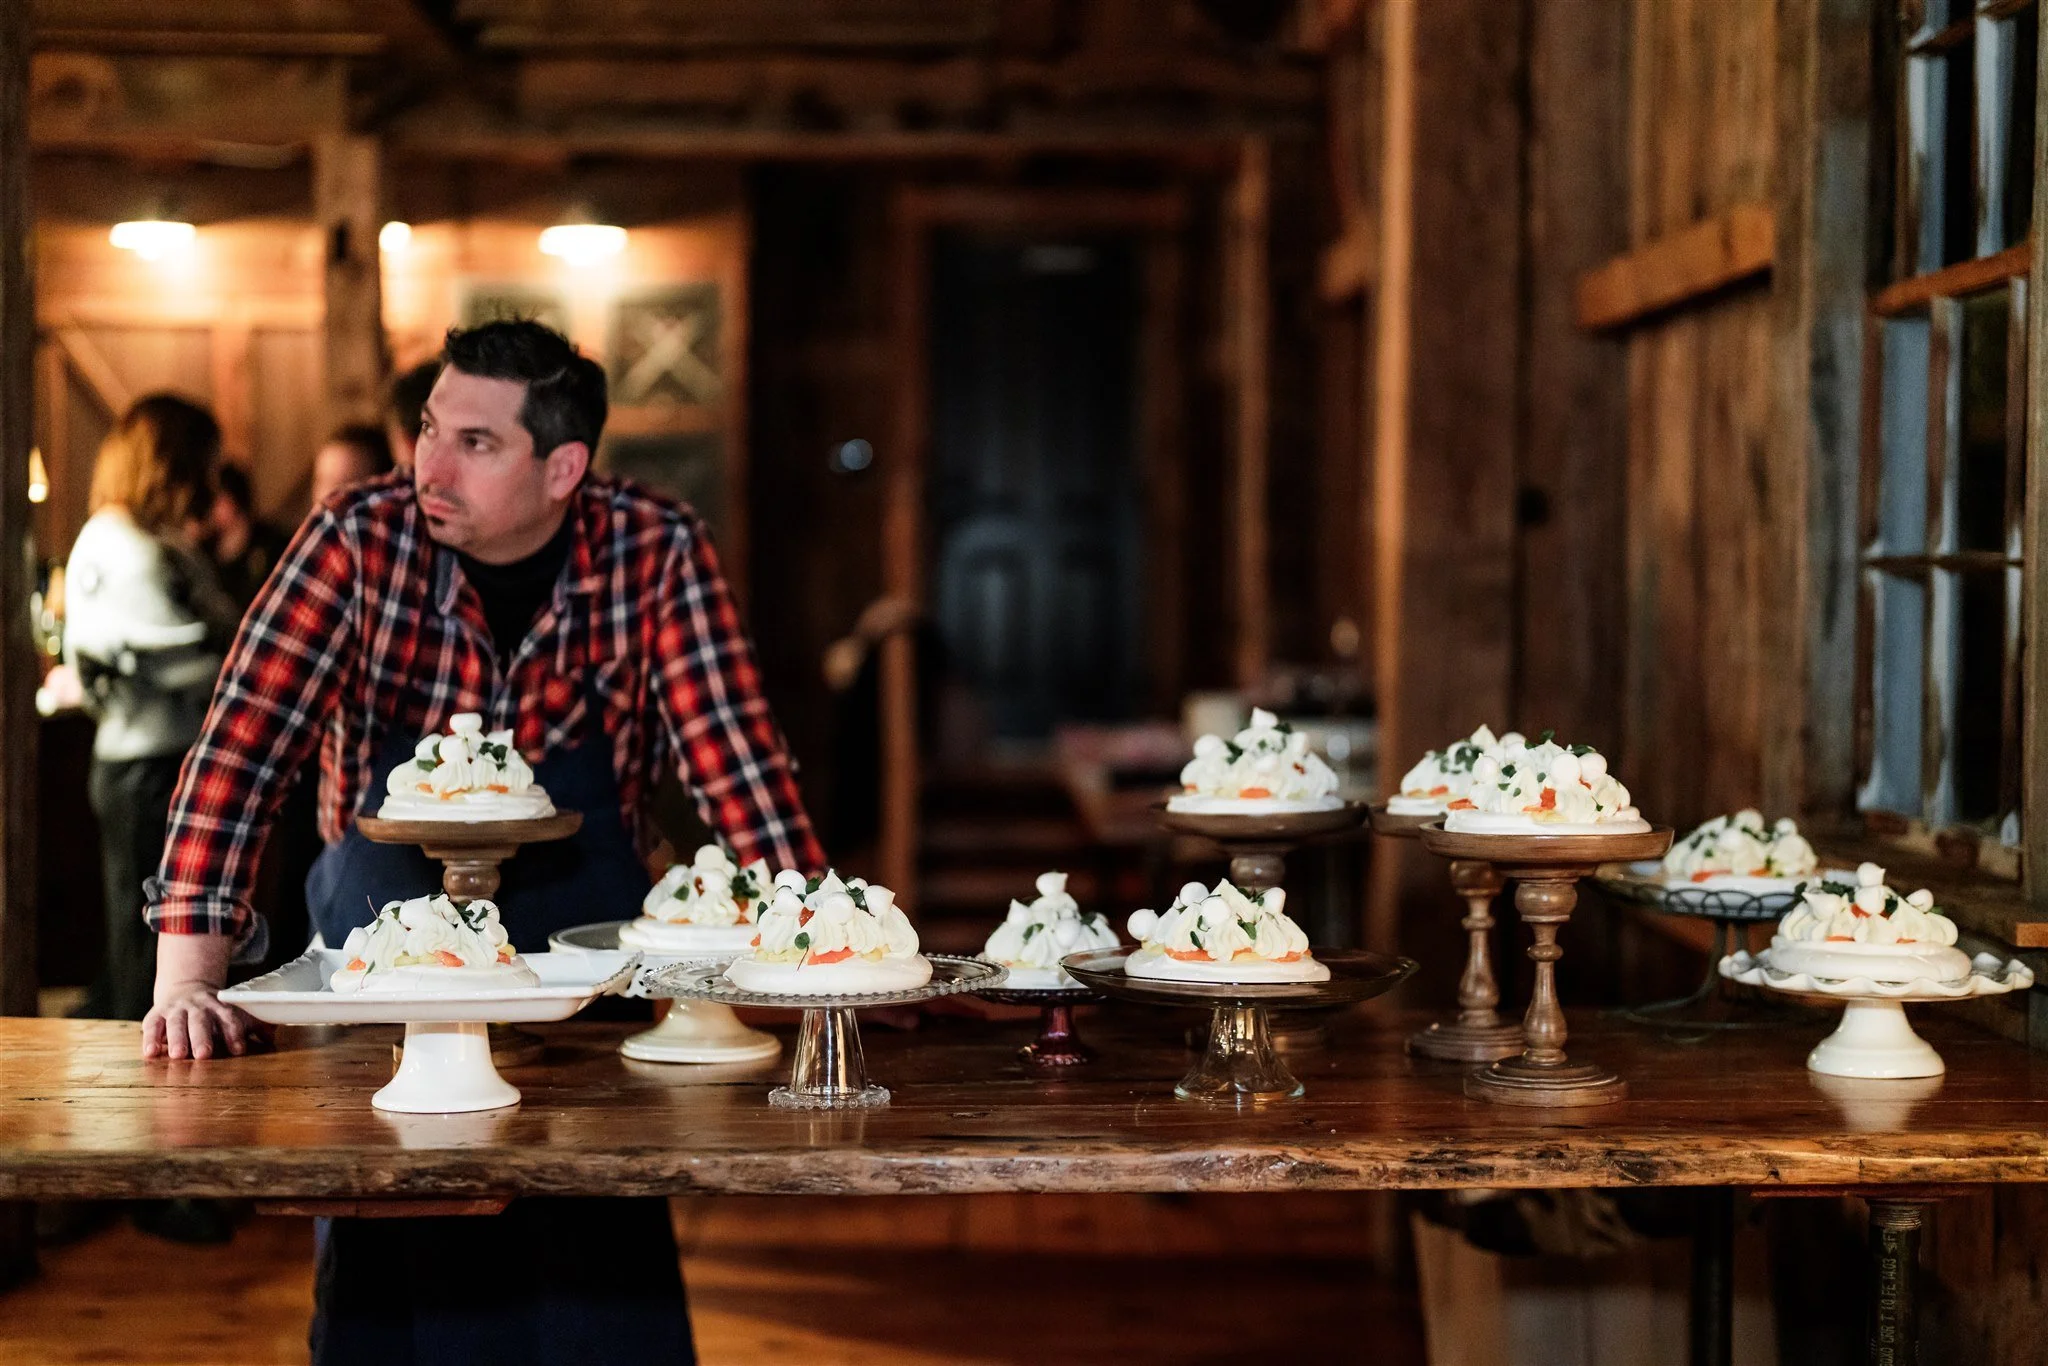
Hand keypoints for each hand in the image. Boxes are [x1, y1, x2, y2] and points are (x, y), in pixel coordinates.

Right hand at [141, 982, 270, 1059]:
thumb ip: (252, 1024)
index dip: (234, 1033)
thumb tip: (271, 1036)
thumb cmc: (213, 1010)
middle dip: (203, 1037)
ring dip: (177, 1038)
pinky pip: (152, 1025)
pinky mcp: (156, 1015)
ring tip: (178, 1055)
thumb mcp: (232, 1012)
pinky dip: (150, 1039)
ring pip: (176, 1022)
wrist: (185, 987)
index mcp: (219, 1005)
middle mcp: (197, 1006)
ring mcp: (176, 1009)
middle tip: (204, 1054)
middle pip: (201, 1020)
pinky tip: (150, 1053)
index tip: (238, 1050)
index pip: (228, 1017)